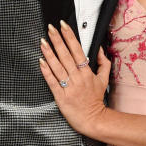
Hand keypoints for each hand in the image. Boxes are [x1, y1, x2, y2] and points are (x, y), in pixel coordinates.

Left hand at [39, 22, 109, 137]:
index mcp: (87, 72)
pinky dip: (46, 71)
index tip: (63, 25)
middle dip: (57, 40)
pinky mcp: (61, 96)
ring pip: (57, 66)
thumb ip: (103, 63)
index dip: (69, 36)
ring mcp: (68, 87)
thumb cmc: (96, 100)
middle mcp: (77, 78)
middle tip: (50, 28)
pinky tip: (41, 61)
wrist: (93, 120)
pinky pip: (52, 81)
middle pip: (65, 55)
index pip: (77, 50)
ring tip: (42, 41)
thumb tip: (100, 49)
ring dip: (49, 53)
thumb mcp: (104, 80)